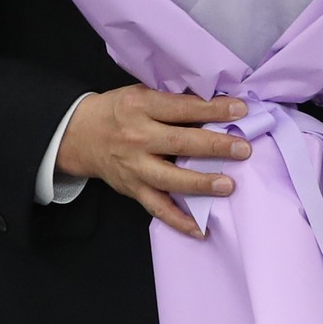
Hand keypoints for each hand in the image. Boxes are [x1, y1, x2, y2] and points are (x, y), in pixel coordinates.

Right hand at [54, 86, 252, 236]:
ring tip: (227, 186)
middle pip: (179, 142)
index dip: (212, 109)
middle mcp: (137, 137)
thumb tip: (216, 105)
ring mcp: (134, 166)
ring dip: (200, 183)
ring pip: (169, 179)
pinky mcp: (132, 189)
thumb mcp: (140, 94)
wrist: (79, 134)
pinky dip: (178, 220)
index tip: (240, 111)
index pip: (181, 108)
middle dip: (214, 146)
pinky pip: (157, 208)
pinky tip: (201, 229)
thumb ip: (172, 101)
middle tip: (243, 149)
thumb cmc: (118, 111)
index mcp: (140, 106)